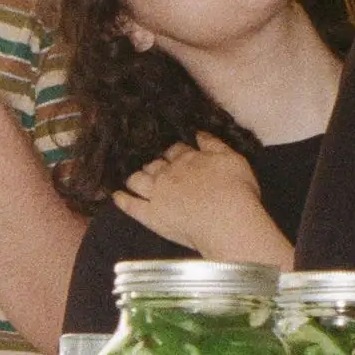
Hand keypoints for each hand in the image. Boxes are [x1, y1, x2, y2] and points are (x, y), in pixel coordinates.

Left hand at [113, 133, 293, 265]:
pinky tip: (116, 197)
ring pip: (137, 180)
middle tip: (154, 170)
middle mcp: (168, 173)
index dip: (173, 152)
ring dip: (135, 178)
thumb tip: (199, 133)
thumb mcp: (232, 159)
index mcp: (188, 159)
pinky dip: (121, 200)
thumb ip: (215, 144)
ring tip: (134, 179)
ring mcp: (156, 194)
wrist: (227, 221)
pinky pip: (130, 206)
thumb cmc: (237, 191)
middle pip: (154, 164)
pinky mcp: (150, 215)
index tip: (174, 155)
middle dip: (153, 165)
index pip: (175, 150)